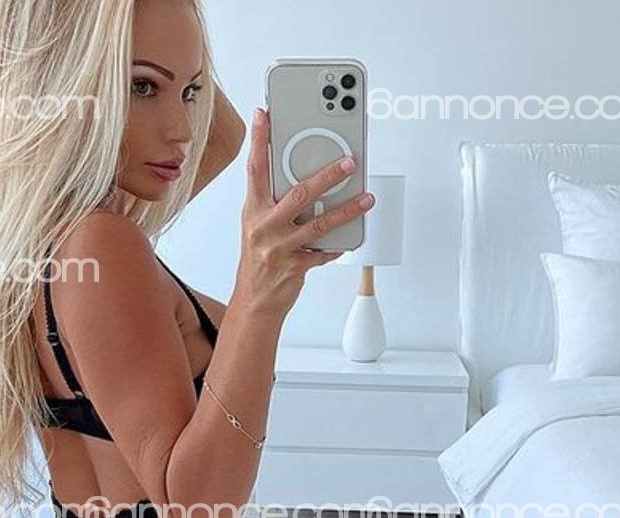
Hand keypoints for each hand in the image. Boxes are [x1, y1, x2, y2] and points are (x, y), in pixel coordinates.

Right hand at [233, 107, 373, 318]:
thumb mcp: (257, 225)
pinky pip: (322, 252)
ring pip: (319, 223)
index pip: (255, 169)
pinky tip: (348, 237)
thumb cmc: (259, 259)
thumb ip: (274, 201)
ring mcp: (279, 248)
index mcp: (253, 211)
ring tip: (366, 198)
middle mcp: (264, 226)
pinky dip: (336, 245)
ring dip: (346, 209)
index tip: (265, 114)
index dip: (259, 140)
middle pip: (298, 194)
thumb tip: (305, 177)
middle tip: (349, 161)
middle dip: (327, 176)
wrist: (254, 302)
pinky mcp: (294, 267)